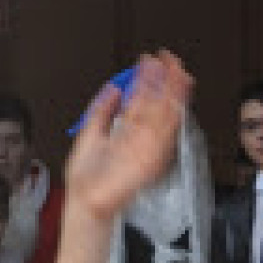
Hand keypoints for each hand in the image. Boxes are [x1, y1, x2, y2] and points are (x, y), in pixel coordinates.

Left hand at [64, 52, 192, 224]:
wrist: (84, 201)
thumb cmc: (85, 178)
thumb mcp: (89, 135)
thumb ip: (101, 111)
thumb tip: (113, 88)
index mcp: (124, 132)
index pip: (140, 100)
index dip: (147, 80)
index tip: (151, 62)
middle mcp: (138, 138)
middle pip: (156, 104)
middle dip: (164, 82)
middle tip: (171, 60)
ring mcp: (146, 148)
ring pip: (163, 116)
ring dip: (171, 94)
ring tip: (177, 72)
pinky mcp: (150, 161)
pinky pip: (164, 137)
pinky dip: (171, 119)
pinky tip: (176, 101)